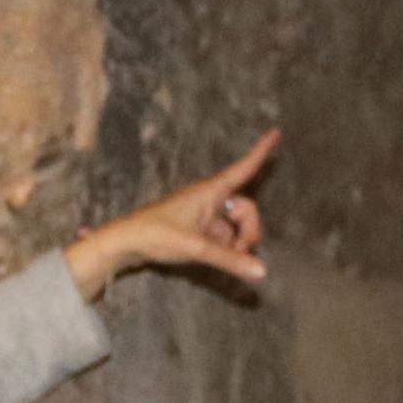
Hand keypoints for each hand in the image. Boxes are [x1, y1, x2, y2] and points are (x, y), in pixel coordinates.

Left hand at [65, 129, 275, 299]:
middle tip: (242, 252)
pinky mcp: (197, 228)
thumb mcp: (196, 248)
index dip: (261, 152)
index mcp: (210, 191)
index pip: (242, 169)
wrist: (125, 242)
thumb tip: (261, 271)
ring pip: (235, 226)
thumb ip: (229, 260)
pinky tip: (213, 258)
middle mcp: (209, 199)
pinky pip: (222, 235)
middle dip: (249, 231)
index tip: (277, 132)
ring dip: (237, 243)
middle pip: (246, 209)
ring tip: (226, 258)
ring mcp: (204, 214)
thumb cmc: (156, 235)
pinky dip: (225, 247)